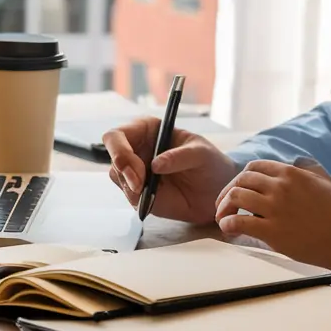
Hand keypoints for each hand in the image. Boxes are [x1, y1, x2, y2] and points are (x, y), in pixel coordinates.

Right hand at [102, 117, 238, 223]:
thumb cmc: (209, 163)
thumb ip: (179, 156)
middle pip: (113, 158)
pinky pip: (130, 197)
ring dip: (133, 187)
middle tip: (141, 186)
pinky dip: (140, 200)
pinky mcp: (140, 193)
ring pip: (118, 178)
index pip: (117, 136)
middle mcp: (136, 149)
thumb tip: (155, 165)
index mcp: (146, 130)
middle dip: (125, 172)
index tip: (133, 167)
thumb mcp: (201, 154)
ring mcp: (136, 172)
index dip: (119, 150)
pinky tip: (159, 198)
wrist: (216, 192)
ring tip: (156, 191)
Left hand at [214, 159, 330, 272]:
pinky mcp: (272, 230)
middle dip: (227, 193)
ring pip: (235, 197)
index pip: (253, 167)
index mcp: (290, 173)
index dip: (240, 179)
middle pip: (240, 180)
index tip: (236, 189)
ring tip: (224, 218)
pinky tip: (229, 228)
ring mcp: (275, 208)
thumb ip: (303, 170)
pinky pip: (239, 222)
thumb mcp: (321, 179)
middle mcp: (280, 186)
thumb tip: (291, 165)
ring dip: (224, 208)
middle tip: (224, 206)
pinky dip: (228, 223)